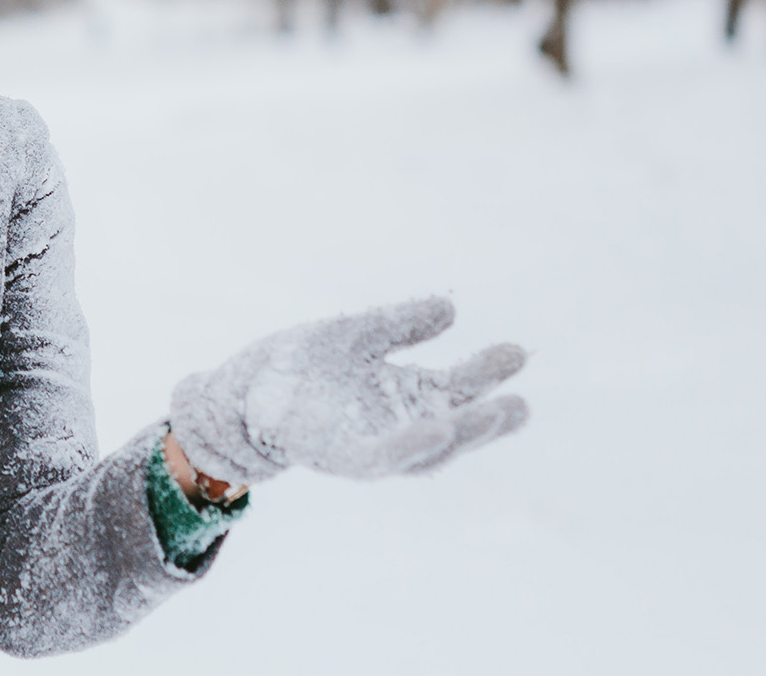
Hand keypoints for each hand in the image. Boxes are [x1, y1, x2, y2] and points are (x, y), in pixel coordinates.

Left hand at [168, 295, 526, 484]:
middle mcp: (392, 426)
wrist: (240, 393)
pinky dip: (413, 445)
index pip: (454, 391)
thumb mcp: (357, 336)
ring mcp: (370, 444)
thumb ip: (400, 324)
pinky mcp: (342, 456)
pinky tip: (438, 426)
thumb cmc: (298, 368)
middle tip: (525, 404)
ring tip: (499, 412)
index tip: (518, 355)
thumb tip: (451, 309)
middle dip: (489, 421)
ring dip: (464, 434)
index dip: (488, 377)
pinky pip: (384, 457)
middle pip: (453, 428)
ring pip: (427, 449)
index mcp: (399, 396)